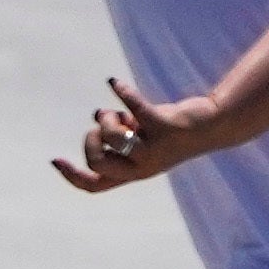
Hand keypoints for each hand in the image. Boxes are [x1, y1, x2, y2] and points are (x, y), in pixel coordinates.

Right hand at [54, 78, 199, 191]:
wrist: (213, 126)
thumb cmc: (173, 130)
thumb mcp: (141, 136)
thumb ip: (119, 131)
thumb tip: (98, 114)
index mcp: (132, 174)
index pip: (94, 185)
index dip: (71, 175)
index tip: (55, 159)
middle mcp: (141, 168)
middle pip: (96, 160)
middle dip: (91, 138)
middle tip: (105, 124)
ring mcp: (154, 149)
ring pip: (112, 136)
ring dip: (108, 117)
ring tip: (120, 110)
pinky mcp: (166, 128)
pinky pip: (136, 109)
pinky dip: (122, 93)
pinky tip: (114, 83)